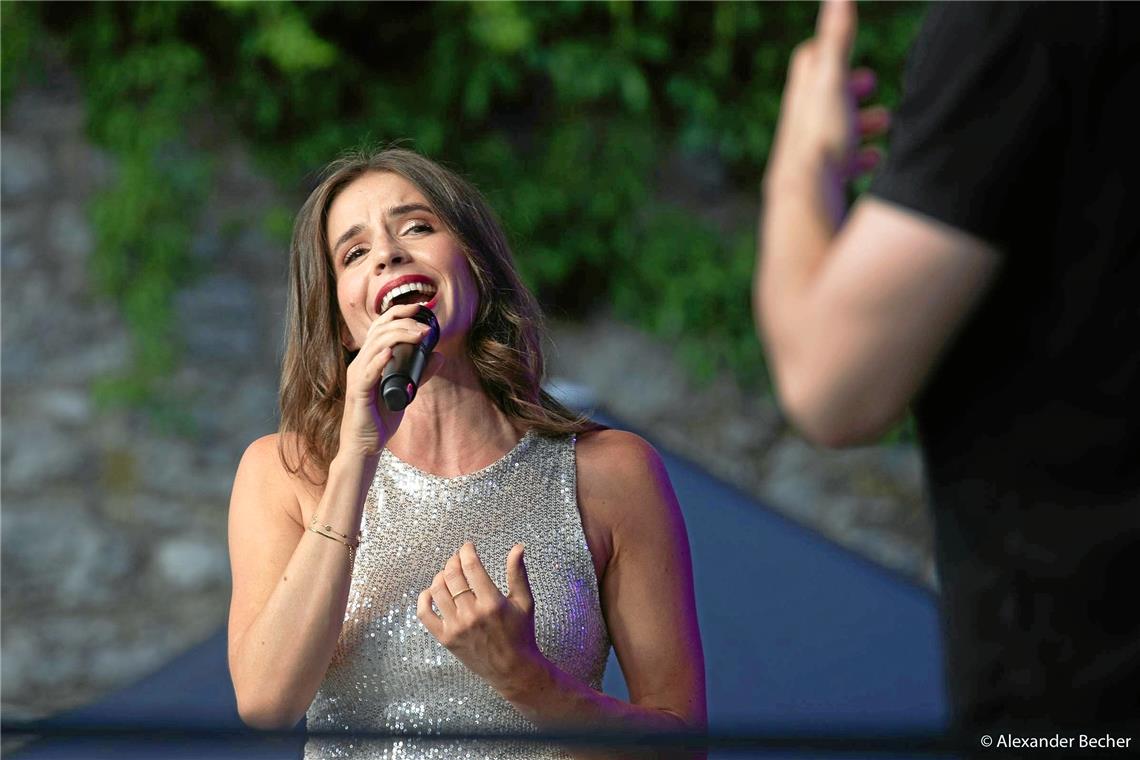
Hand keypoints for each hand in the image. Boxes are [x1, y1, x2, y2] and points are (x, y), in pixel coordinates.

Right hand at [339, 303, 442, 457]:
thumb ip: (421, 373)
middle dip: (404, 322)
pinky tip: (390, 353)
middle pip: (379, 331)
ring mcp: (358, 377)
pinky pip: (367, 373)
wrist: (365, 445)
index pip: (381, 326)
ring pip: (375, 346)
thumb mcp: (407, 391)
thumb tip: (439, 356)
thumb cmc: (380, 417)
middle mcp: (360, 363)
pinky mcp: (358, 393)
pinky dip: (379, 361)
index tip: (420, 307)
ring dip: (399, 336)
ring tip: (420, 334)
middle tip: (427, 326)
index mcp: (369, 359)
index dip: (399, 312)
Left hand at [416, 542, 547, 696]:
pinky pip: (424, 614)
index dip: (466, 551)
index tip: (468, 546)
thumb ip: (517, 573)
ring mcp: (456, 627)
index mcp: (492, 603)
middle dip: (453, 560)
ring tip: (448, 573)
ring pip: (437, 590)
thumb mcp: (524, 602)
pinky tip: (431, 591)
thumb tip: (517, 547)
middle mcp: (472, 614)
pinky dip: (423, 598)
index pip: (471, 567)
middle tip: (458, 558)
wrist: (512, 669)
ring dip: (441, 576)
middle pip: (452, 576)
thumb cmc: (521, 634)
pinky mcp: (445, 639)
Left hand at [765, 0, 889, 217]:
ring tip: (885, 123)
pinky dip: (862, 159)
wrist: (806, 196)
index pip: (810, 60)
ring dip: (860, 124)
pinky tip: (877, 160)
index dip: (828, 48)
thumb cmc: (819, 136)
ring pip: (836, 132)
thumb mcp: (832, 81)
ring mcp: (811, 153)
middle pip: (823, 97)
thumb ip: (837, 39)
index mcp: (804, 95)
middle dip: (849, 88)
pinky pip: (843, 167)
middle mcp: (803, 123)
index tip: (844, 42)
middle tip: (870, 83)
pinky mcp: (822, 182)